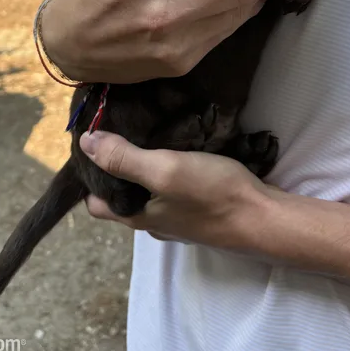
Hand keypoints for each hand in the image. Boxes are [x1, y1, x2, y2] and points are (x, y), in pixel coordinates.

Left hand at [80, 130, 278, 249]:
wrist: (264, 217)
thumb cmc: (211, 194)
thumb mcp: (164, 170)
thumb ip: (124, 158)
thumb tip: (85, 143)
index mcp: (137, 217)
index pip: (96, 203)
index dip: (90, 176)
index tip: (93, 142)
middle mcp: (154, 221)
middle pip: (122, 195)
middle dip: (116, 166)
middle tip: (119, 129)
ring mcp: (179, 218)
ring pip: (149, 191)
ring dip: (145, 166)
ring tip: (147, 132)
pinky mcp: (200, 210)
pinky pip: (174, 188)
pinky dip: (170, 169)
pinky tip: (179, 147)